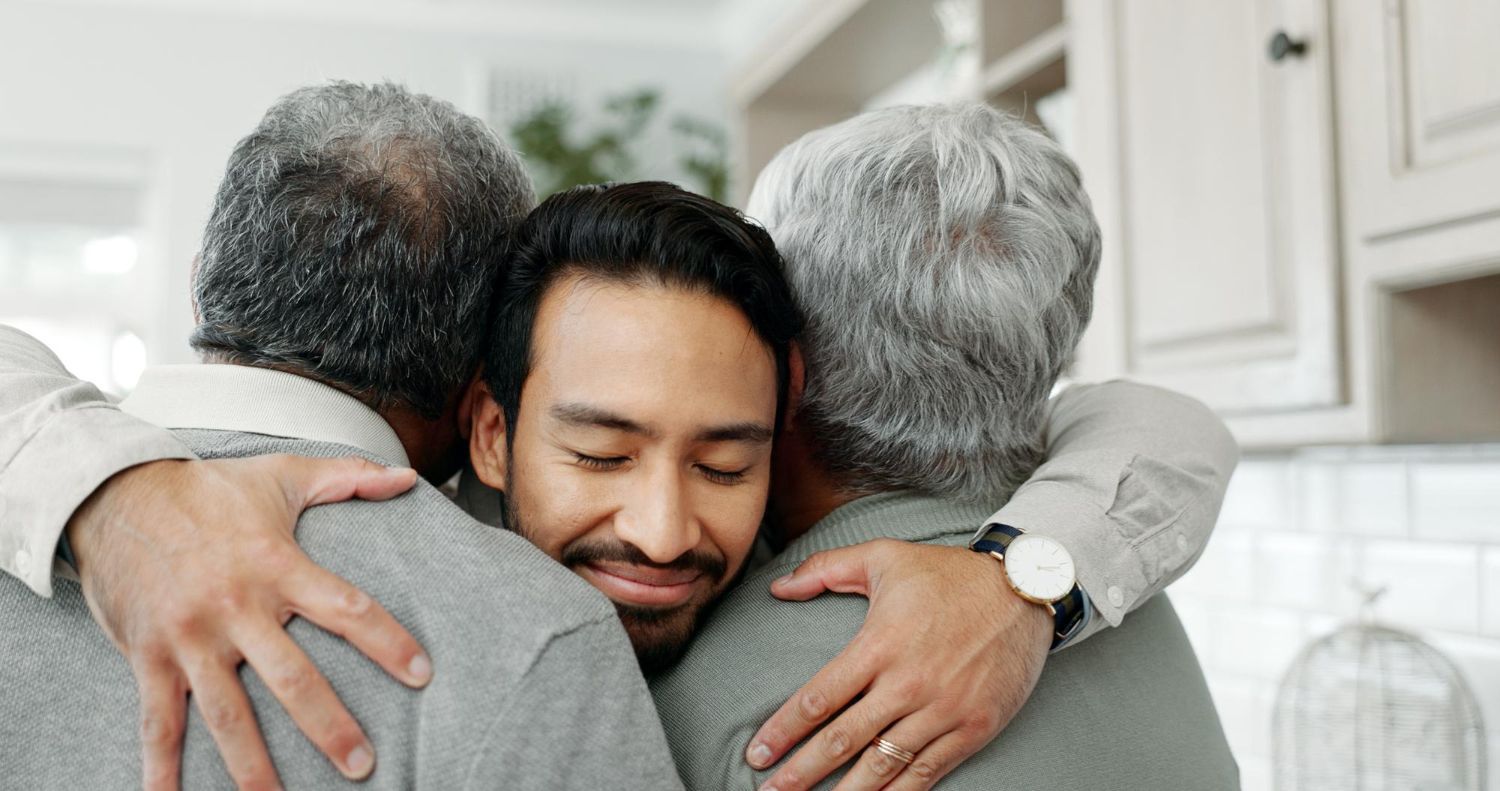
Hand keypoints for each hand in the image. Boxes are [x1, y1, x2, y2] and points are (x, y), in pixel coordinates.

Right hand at [67, 455, 426, 790]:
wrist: (112, 492)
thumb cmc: (205, 489)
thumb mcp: (281, 475)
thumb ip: (349, 477)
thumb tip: (407, 478)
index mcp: (276, 564)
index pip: (346, 609)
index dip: (388, 642)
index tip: (422, 674)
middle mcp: (235, 607)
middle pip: (292, 678)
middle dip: (329, 726)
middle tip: (362, 765)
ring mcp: (189, 636)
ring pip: (228, 714)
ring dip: (253, 765)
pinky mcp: (149, 656)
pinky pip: (157, 721)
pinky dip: (162, 769)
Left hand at [745, 539, 1050, 790]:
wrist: (1027, 589)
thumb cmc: (950, 573)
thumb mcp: (885, 556)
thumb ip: (826, 568)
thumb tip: (778, 587)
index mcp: (879, 644)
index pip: (819, 698)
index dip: (783, 730)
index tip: (757, 752)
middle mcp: (908, 683)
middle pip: (842, 740)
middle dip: (800, 772)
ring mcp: (942, 711)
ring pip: (882, 765)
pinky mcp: (973, 728)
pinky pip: (928, 772)